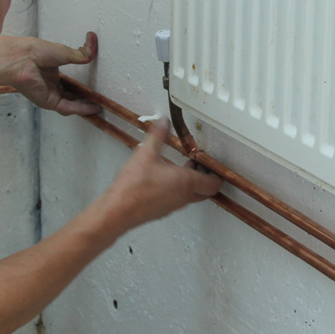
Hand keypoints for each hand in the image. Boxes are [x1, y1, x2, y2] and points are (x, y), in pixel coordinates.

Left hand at [0, 32, 100, 115]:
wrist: (22, 58)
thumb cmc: (36, 52)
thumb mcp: (64, 52)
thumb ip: (80, 53)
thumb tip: (92, 42)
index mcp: (51, 73)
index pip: (68, 84)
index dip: (80, 87)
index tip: (92, 87)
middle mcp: (50, 85)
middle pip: (70, 96)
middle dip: (84, 99)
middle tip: (98, 99)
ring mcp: (49, 95)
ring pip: (70, 104)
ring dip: (84, 106)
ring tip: (99, 106)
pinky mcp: (49, 102)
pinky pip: (68, 108)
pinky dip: (81, 109)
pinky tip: (93, 108)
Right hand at [94, 120, 222, 237]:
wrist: (118, 211)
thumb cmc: (133, 186)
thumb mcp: (146, 153)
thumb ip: (158, 134)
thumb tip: (164, 121)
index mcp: (186, 182)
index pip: (213, 183)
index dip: (216, 173)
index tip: (210, 163)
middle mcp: (184, 197)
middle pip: (205, 191)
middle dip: (204, 177)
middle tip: (196, 163)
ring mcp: (173, 206)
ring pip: (191, 196)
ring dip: (190, 183)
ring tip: (179, 168)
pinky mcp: (162, 211)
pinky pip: (177, 200)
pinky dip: (177, 190)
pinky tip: (163, 180)